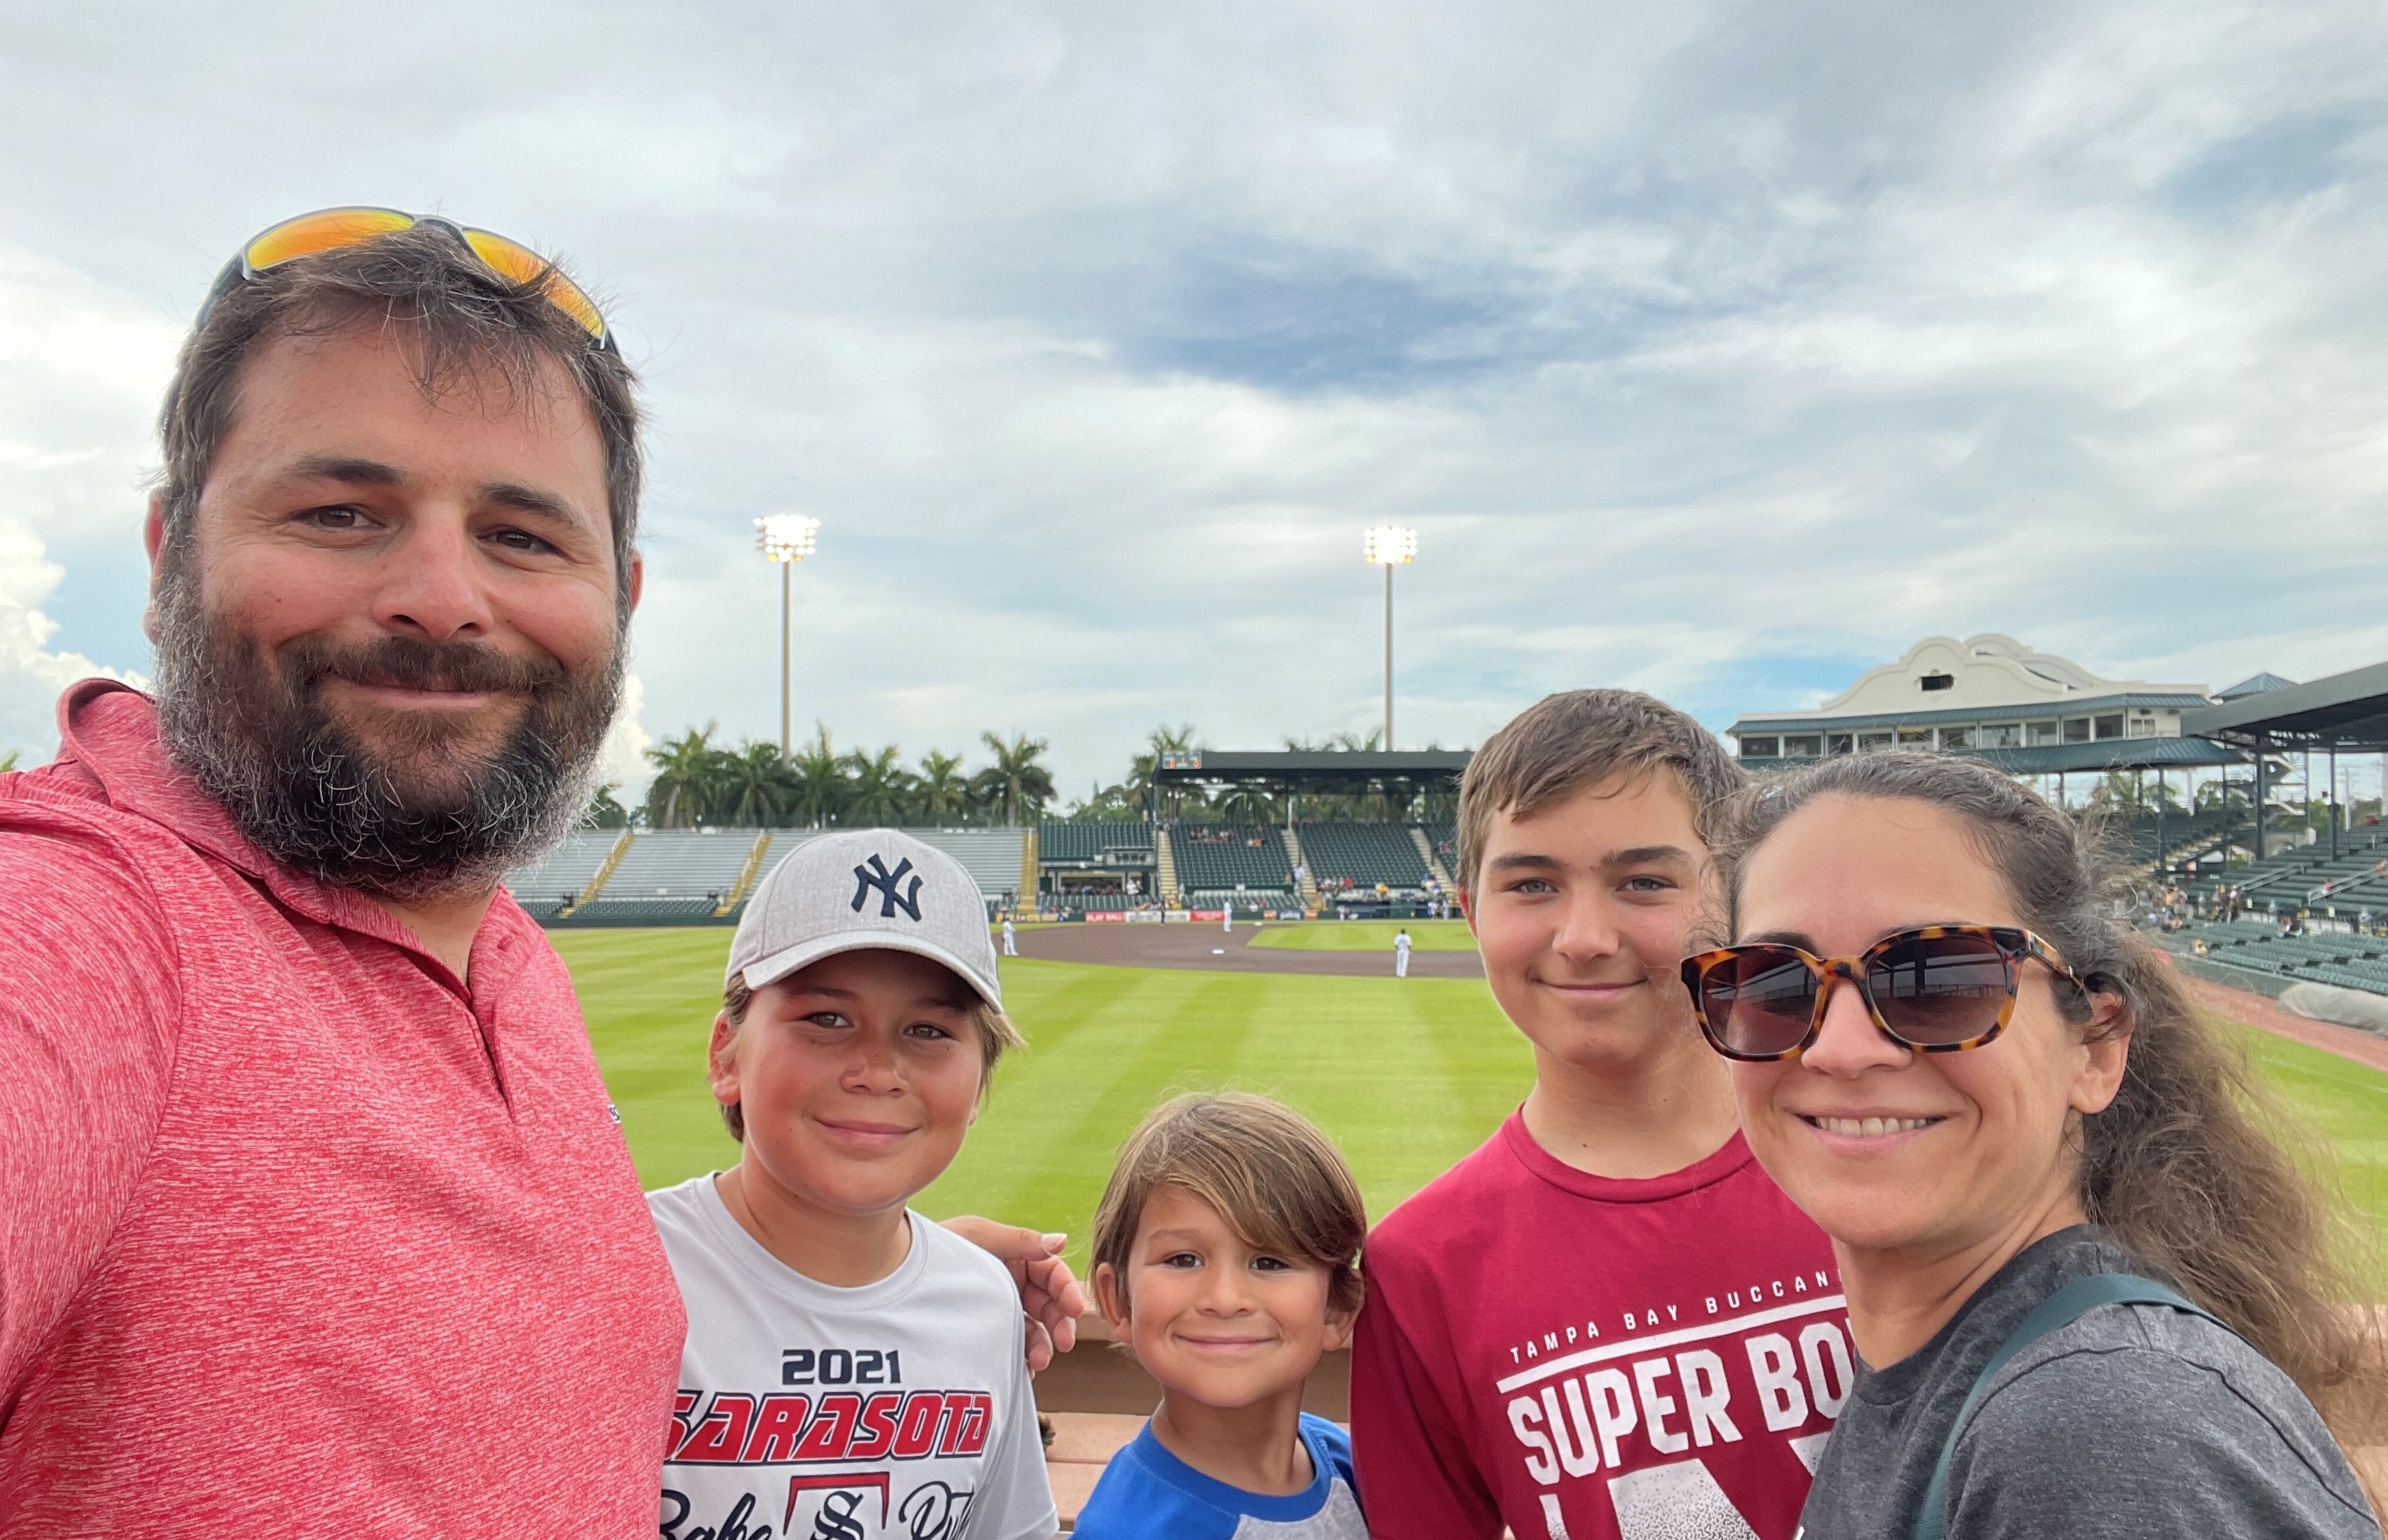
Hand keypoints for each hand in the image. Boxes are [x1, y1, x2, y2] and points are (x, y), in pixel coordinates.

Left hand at [939, 1217, 1085, 1372]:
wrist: (890, 1275)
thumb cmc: (936, 1249)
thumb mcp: (979, 1237)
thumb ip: (1021, 1242)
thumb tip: (1060, 1239)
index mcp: (1012, 1256)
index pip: (1050, 1271)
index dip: (1067, 1288)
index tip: (1076, 1309)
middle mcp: (1008, 1282)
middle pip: (1046, 1303)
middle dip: (1058, 1323)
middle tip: (1064, 1342)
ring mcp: (995, 1308)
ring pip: (1031, 1328)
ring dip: (1041, 1345)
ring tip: (1039, 1361)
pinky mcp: (982, 1332)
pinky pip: (1010, 1346)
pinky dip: (1021, 1358)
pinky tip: (1023, 1369)